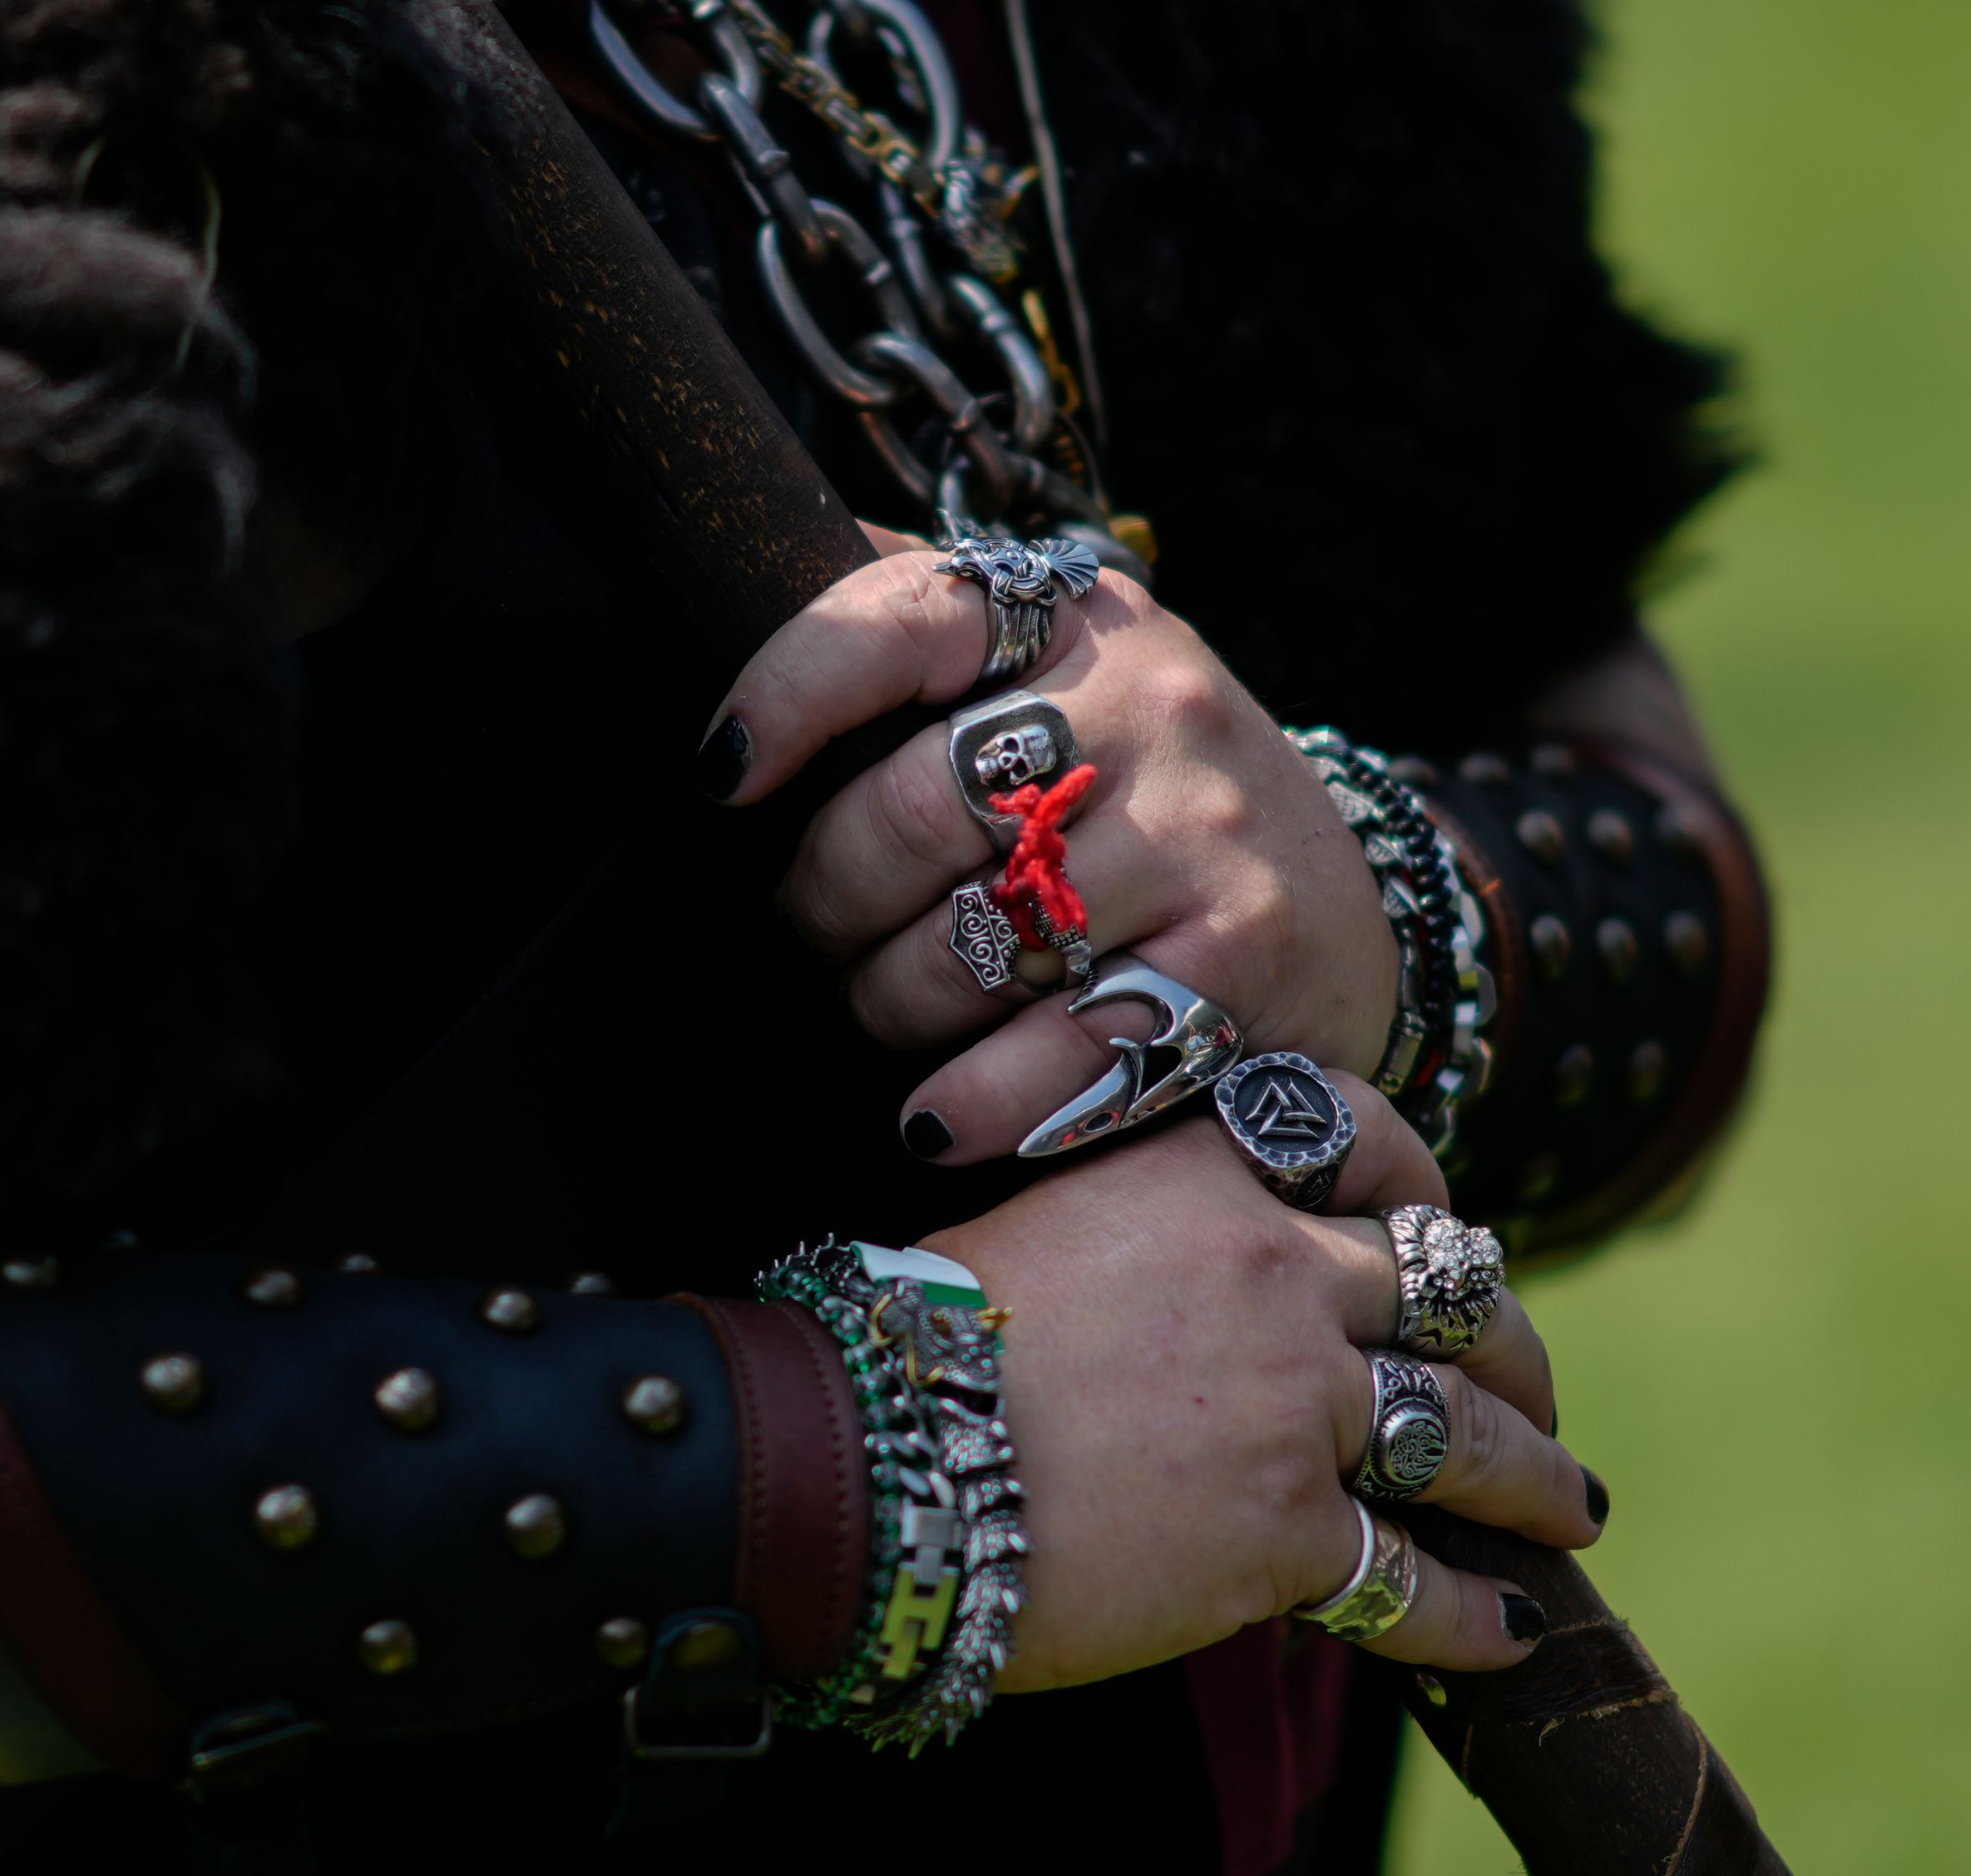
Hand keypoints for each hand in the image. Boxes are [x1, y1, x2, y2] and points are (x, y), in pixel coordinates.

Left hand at [700, 537, 1400, 1162]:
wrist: (1343, 908)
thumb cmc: (1141, 791)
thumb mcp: (1060, 671)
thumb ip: (920, 627)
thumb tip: (747, 567)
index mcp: (1076, 619)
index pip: (905, 618)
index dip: (789, 689)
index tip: (723, 773)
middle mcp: (1151, 704)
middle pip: (908, 813)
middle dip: (823, 899)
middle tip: (812, 935)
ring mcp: (1201, 832)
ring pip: (968, 945)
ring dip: (888, 1004)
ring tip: (881, 1012)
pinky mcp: (1238, 958)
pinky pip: (1062, 1046)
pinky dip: (977, 1099)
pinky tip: (933, 1118)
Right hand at [919, 1077, 1602, 1681]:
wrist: (867, 1458)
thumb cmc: (907, 1350)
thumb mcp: (1033, 1231)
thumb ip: (1140, 1243)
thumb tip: (1191, 1301)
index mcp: (1198, 1168)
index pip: (1356, 1138)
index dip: (1421, 1181)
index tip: (1445, 1225)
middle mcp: (1273, 1267)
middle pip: (1452, 1292)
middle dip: (1513, 1350)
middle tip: (1533, 1394)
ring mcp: (1296, 1401)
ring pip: (1468, 1436)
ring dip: (1532, 1482)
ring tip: (1566, 1515)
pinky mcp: (1286, 1532)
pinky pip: (1413, 1578)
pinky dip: (1471, 1616)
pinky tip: (1501, 1636)